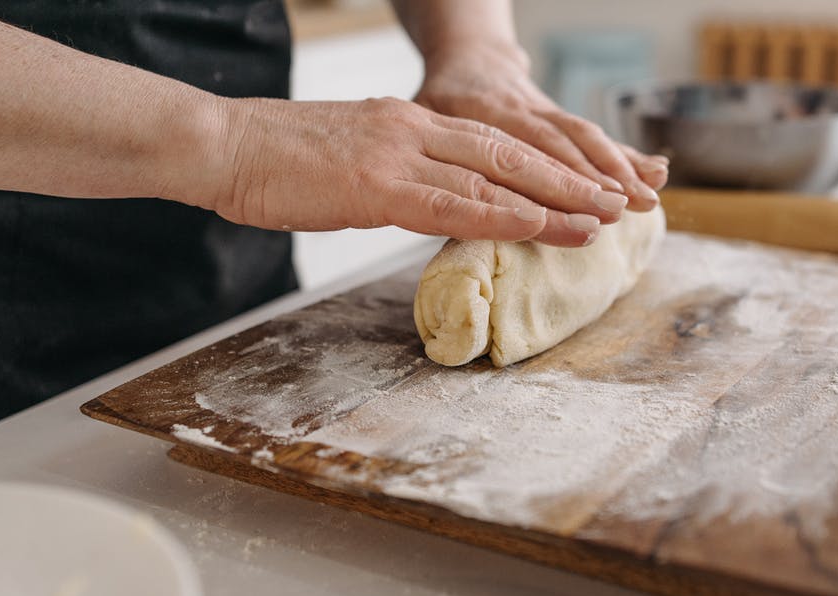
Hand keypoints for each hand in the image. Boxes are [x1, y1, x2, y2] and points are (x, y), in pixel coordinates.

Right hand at [187, 97, 633, 246]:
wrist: (221, 144)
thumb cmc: (272, 160)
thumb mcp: (347, 158)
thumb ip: (392, 173)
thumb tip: (420, 197)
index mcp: (408, 124)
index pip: (492, 145)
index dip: (545, 168)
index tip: (584, 188)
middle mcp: (414, 130)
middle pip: (510, 155)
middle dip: (569, 181)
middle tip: (616, 202)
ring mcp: (398, 153)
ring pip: (494, 177)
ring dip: (552, 202)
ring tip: (599, 220)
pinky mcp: (376, 184)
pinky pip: (451, 203)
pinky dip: (501, 216)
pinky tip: (537, 228)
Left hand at [415, 42, 668, 212]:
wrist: (470, 57)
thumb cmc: (440, 97)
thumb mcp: (422, 116)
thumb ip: (429, 151)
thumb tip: (434, 202)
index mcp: (483, 113)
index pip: (520, 149)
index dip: (548, 179)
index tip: (571, 208)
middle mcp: (522, 111)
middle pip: (562, 146)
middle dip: (594, 178)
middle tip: (622, 208)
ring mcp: (547, 113)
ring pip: (585, 138)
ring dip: (619, 168)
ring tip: (648, 197)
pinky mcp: (563, 119)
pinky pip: (596, 136)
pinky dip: (628, 154)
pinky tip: (658, 172)